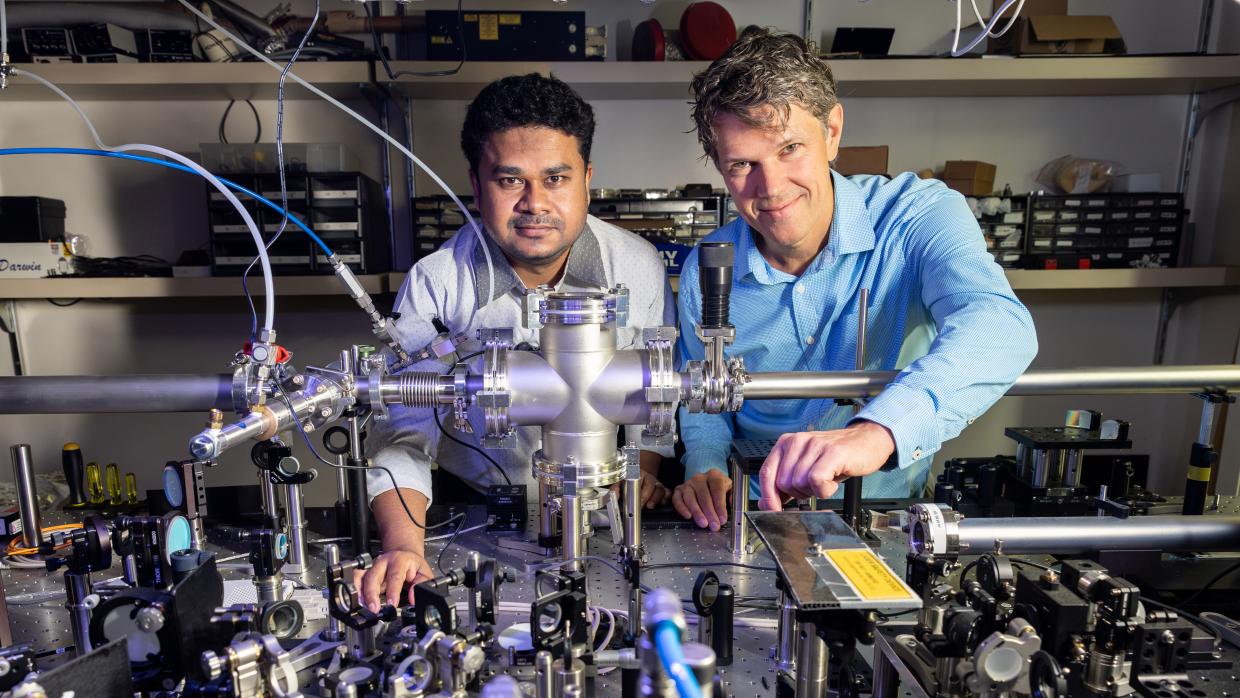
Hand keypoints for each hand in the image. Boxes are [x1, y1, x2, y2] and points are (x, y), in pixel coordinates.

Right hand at [352, 549, 433, 611]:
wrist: (405, 556)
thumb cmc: (414, 565)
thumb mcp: (423, 572)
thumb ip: (421, 585)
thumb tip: (413, 598)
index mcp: (399, 560)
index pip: (395, 576)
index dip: (392, 591)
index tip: (392, 603)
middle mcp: (383, 562)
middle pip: (373, 576)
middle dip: (371, 594)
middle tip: (374, 608)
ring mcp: (373, 567)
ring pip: (362, 577)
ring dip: (360, 593)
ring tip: (363, 606)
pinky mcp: (366, 572)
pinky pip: (356, 579)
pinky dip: (355, 589)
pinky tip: (357, 600)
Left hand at [611, 471, 670, 508]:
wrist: (638, 476)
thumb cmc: (628, 481)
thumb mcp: (620, 482)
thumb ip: (616, 488)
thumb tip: (614, 494)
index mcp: (638, 473)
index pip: (638, 479)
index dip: (636, 489)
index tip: (633, 499)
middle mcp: (649, 478)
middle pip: (650, 485)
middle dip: (645, 496)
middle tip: (640, 505)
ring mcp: (657, 484)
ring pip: (660, 489)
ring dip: (656, 498)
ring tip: (650, 506)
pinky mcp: (663, 490)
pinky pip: (668, 493)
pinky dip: (666, 498)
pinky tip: (662, 503)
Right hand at [672, 469, 731, 530]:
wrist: (706, 483)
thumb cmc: (718, 489)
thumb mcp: (729, 489)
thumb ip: (733, 496)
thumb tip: (731, 503)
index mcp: (714, 476)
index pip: (717, 489)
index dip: (720, 505)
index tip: (722, 519)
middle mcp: (699, 478)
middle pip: (704, 495)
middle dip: (709, 512)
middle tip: (714, 525)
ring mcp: (688, 484)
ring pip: (690, 498)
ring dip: (697, 512)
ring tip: (703, 524)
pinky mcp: (678, 490)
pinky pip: (677, 499)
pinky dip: (681, 508)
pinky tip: (688, 516)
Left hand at [758, 421, 895, 510]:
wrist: (866, 442)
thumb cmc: (835, 457)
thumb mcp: (806, 468)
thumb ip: (785, 484)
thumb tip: (766, 505)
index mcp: (785, 443)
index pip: (766, 473)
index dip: (768, 496)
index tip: (773, 510)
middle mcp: (797, 441)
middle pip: (783, 483)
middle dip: (798, 493)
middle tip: (815, 486)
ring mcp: (814, 445)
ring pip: (799, 483)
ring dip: (814, 491)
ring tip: (826, 480)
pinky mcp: (832, 452)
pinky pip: (816, 480)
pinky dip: (824, 490)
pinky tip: (832, 483)